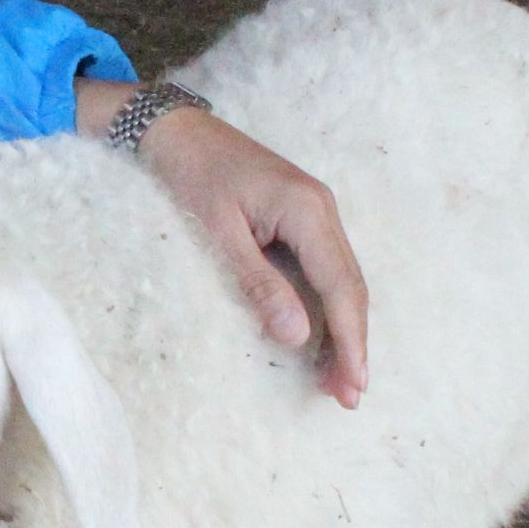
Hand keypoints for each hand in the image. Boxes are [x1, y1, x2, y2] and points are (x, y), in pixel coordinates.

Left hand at [76, 80, 369, 407]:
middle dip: (353, 343)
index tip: (353, 383)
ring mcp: (315, 214)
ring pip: (342, 281)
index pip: (340, 286)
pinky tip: (322, 337)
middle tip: (349, 397)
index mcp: (308, 210)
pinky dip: (327, 307)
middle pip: (351, 287)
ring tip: (339, 380)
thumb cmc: (192, 174)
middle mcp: (322, 211)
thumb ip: (259, 284)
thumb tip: (297, 337)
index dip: (350, 339)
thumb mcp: (218, 232)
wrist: (175, 131)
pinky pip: (324, 270)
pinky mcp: (301, 219)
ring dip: (344, 330)